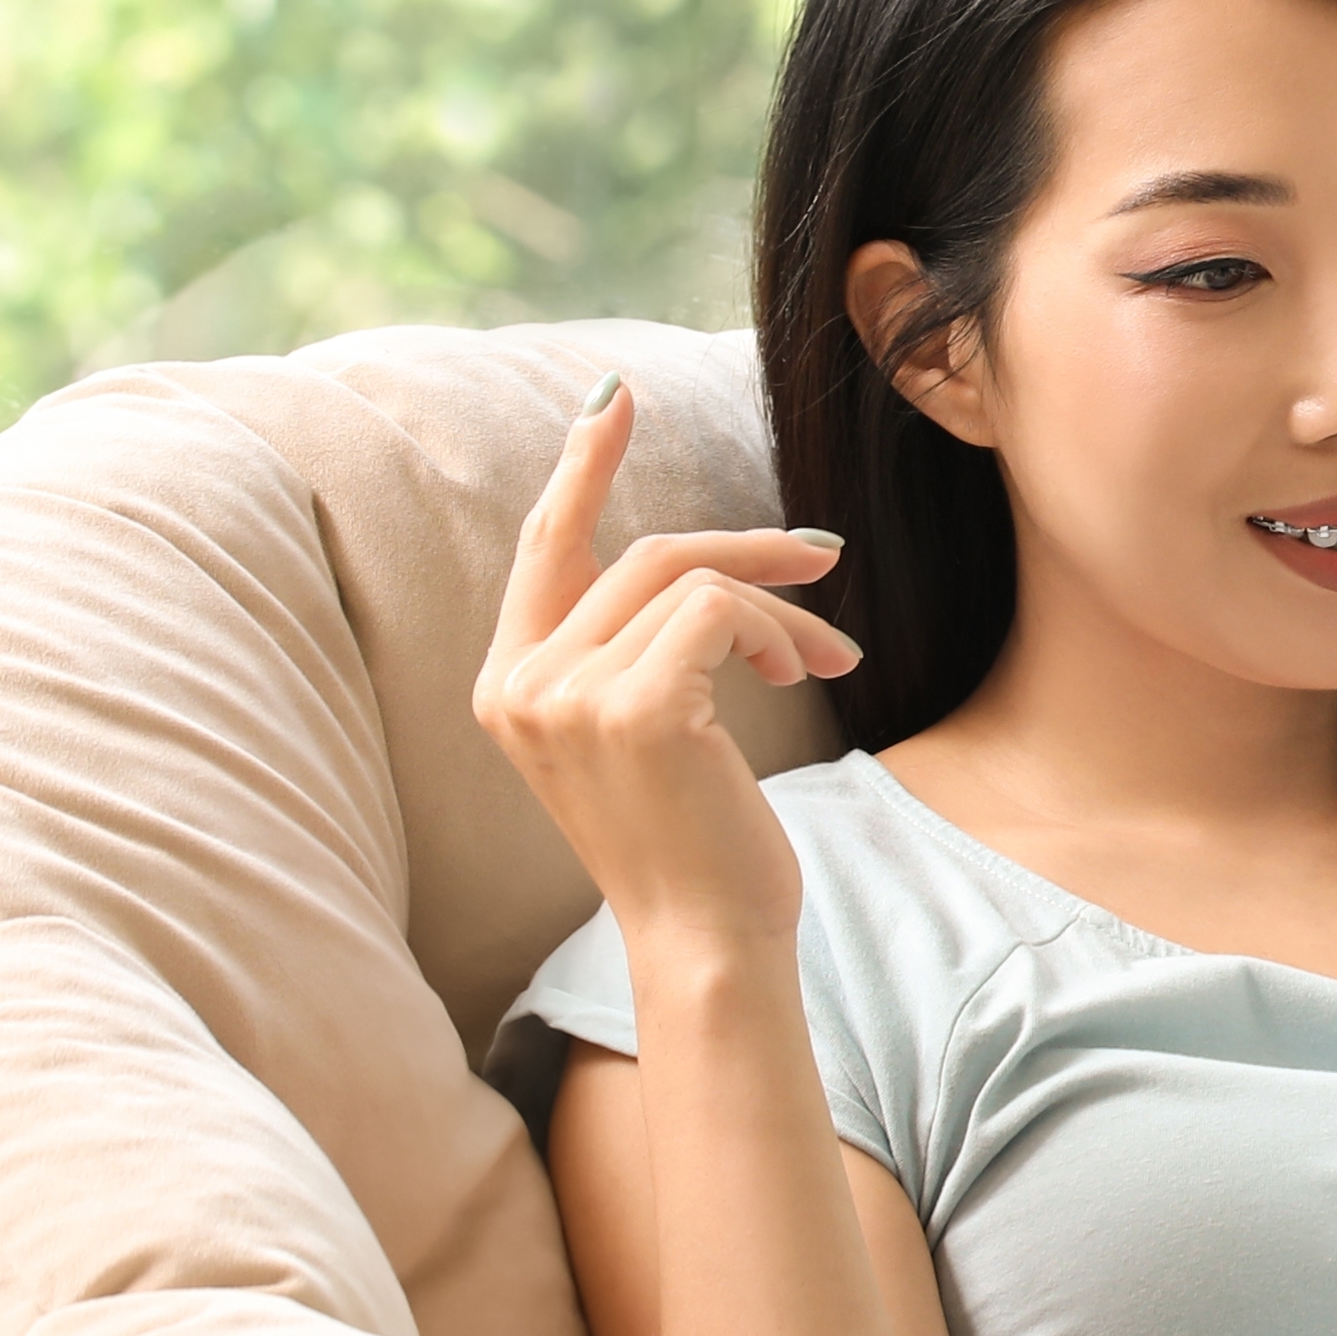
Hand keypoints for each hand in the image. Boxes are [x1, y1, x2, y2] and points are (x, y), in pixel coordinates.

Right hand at [476, 379, 865, 955]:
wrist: (705, 940)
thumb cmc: (693, 846)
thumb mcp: (645, 734)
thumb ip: (637, 651)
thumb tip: (706, 570)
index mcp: (509, 687)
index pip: (544, 547)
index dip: (583, 466)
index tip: (615, 396)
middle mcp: (521, 684)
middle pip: (642, 553)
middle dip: (746, 547)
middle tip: (823, 556)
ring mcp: (568, 693)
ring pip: (692, 578)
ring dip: (777, 605)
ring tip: (827, 653)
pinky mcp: (634, 706)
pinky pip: (720, 611)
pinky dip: (774, 629)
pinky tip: (799, 671)